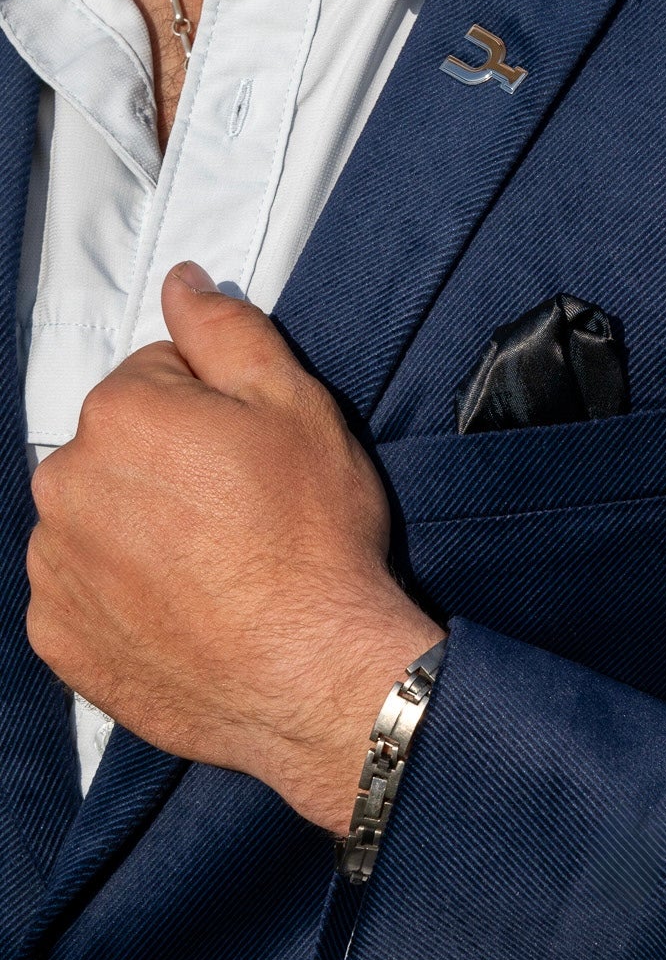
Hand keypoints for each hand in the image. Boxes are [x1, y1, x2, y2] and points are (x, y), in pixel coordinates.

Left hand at [26, 263, 442, 834]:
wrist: (315, 677)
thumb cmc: (313, 541)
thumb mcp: (298, 407)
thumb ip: (227, 330)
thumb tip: (182, 282)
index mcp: (121, 413)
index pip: (156, 377)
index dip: (215, 411)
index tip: (253, 456)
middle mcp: (65, 484)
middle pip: (118, 449)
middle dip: (169, 469)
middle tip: (241, 514)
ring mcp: (55, 567)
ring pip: (97, 520)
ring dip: (141, 532)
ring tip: (216, 570)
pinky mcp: (59, 636)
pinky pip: (83, 595)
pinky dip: (123, 600)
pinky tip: (185, 613)